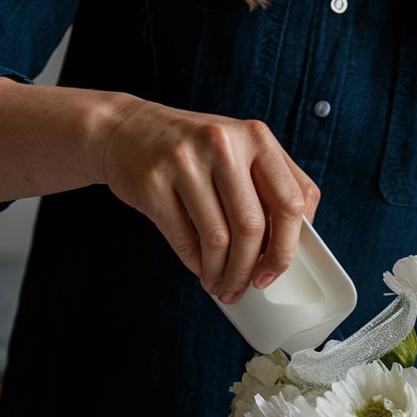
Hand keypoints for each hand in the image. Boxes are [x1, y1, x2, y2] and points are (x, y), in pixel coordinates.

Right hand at [101, 99, 319, 302]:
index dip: (286, 248)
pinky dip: (197, 264)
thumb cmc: (195, 152)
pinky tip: (201, 269)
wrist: (124, 129)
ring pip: (218, 239)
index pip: (291, 203)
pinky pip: (185, 239)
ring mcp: (185, 160)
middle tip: (244, 287)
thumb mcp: (241, 152)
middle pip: (252, 226)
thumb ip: (272, 188)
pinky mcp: (154, 180)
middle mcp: (223, 144)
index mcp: (257, 138)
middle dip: (249, 269)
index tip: (274, 271)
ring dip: (222, 273)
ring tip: (220, 284)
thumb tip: (291, 247)